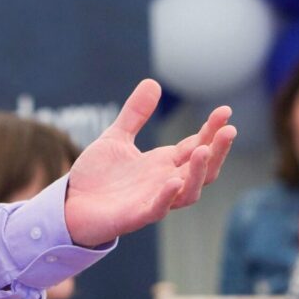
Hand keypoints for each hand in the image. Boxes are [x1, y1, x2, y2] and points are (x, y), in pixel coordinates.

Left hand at [63, 78, 235, 247]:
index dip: (212, 130)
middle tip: (229, 129)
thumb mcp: (116, 137)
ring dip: (200, 173)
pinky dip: (167, 197)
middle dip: (218, 150)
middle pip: (203, 169)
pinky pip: (157, 209)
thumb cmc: (96, 175)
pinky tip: (173, 181)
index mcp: (162, 163)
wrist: (69, 204)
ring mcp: (152, 200)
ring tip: (205, 150)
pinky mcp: (135, 216)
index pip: (196, 145)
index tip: (225, 110)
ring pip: (189, 192)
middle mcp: (164, 182)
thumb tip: (152, 82)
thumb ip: (135, 114)